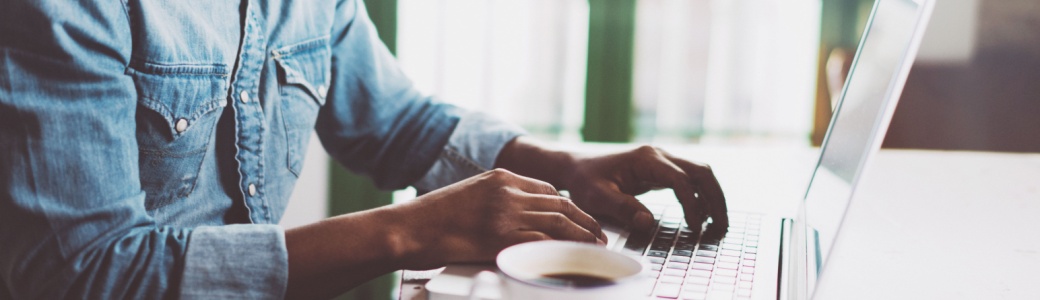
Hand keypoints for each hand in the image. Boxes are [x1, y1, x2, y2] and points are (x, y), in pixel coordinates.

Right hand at [394, 169, 605, 268]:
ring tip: (595, 248)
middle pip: (560, 205)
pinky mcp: (501, 237)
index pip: (547, 190)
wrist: (408, 228)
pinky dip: (563, 251)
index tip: (580, 219)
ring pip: (559, 222)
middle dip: (585, 221)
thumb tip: (519, 217)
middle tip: (599, 235)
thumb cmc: (432, 218)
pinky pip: (543, 242)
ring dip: (582, 236)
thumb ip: (497, 200)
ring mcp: (506, 214)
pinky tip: (573, 258)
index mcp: (500, 177)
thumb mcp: (470, 195)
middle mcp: (507, 191)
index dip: (570, 207)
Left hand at [495, 138, 727, 238]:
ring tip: (718, 224)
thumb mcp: (598, 197)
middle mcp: (659, 155)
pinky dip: (701, 196)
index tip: (695, 227)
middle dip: (715, 198)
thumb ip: (623, 208)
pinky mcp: (661, 170)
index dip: (692, 205)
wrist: (576, 168)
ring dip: (713, 197)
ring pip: (700, 174)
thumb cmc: (585, 181)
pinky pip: (690, 180)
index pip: (681, 180)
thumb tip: (648, 222)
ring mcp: (662, 161)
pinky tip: (702, 216)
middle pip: (701, 172)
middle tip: (722, 226)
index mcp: (646, 159)